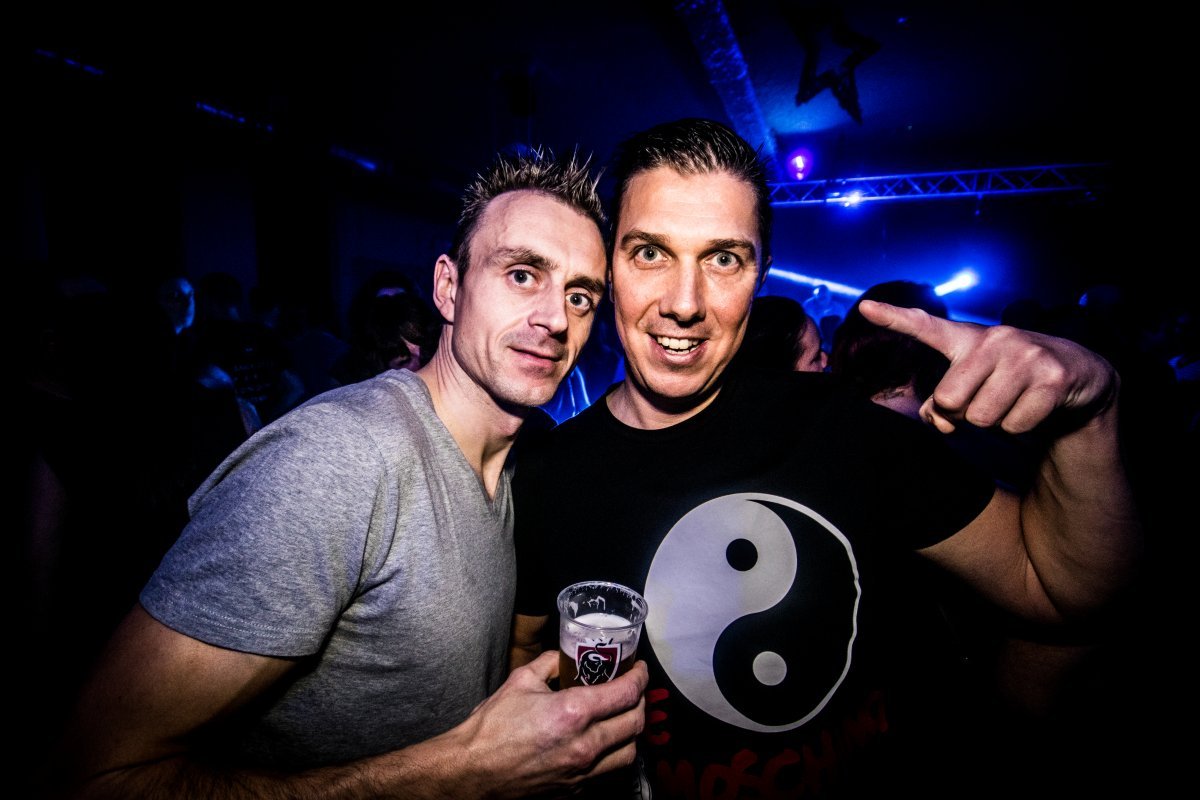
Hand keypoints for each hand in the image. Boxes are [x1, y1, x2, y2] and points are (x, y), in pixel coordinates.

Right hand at [449, 650, 647, 798]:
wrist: (471, 773)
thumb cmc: (490, 729)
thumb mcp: (520, 681)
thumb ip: (549, 663)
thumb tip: (565, 654)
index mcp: (573, 713)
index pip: (625, 693)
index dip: (639, 677)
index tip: (639, 669)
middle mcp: (584, 745)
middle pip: (635, 723)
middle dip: (640, 702)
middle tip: (634, 690)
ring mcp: (581, 773)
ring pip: (629, 753)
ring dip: (632, 733)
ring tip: (624, 719)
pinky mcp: (575, 792)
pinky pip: (609, 774)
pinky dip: (615, 757)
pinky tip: (606, 745)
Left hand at [858, 300, 1117, 433]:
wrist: (1078, 377)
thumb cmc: (1010, 381)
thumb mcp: (975, 385)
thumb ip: (943, 403)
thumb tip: (935, 420)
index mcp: (968, 339)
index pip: (924, 326)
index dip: (894, 318)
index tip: (864, 307)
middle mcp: (995, 339)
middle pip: (948, 400)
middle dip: (962, 415)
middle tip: (985, 400)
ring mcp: (1025, 356)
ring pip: (982, 418)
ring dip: (994, 423)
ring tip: (1011, 402)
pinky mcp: (1052, 379)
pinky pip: (1014, 426)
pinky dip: (1019, 427)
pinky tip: (1034, 407)